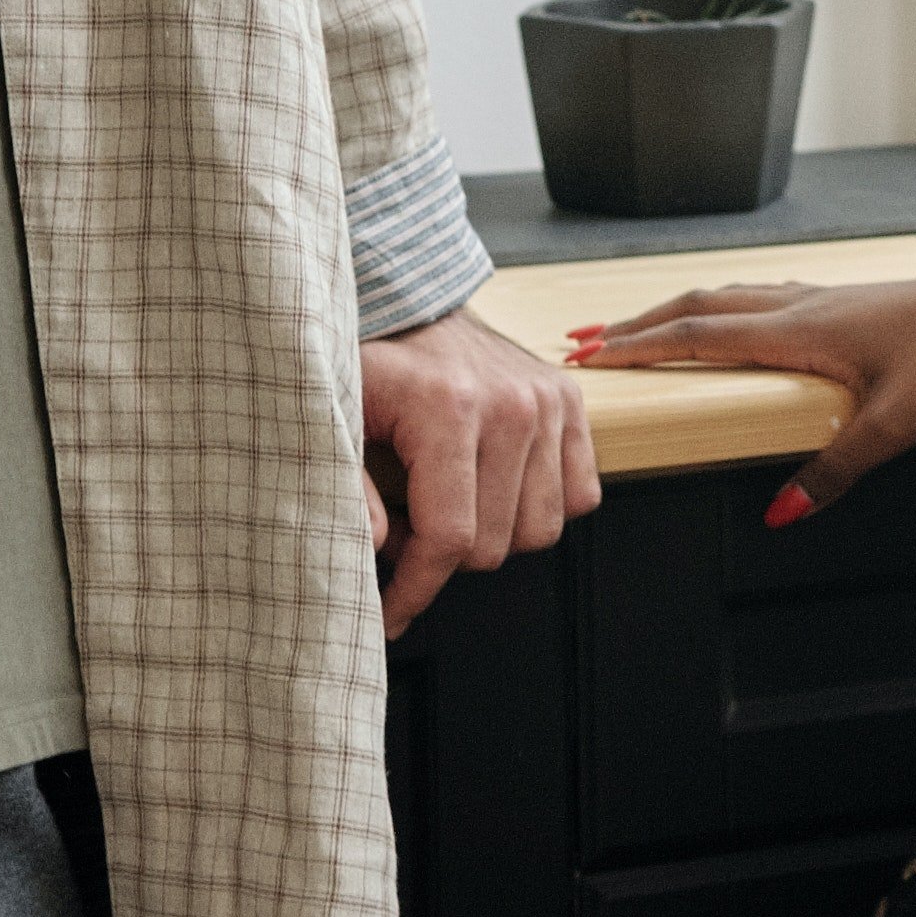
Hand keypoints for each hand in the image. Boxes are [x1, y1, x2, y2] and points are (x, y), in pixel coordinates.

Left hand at [354, 298, 602, 634]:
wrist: (414, 303)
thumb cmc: (369, 364)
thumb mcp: (335, 418)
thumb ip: (349, 487)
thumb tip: (377, 548)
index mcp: (449, 408)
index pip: (449, 537)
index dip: (415, 590)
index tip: (389, 613)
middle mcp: (513, 404)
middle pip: (494, 544)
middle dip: (442, 560)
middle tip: (404, 535)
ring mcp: (549, 401)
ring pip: (540, 530)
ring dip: (492, 536)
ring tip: (447, 509)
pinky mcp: (572, 401)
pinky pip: (579, 496)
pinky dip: (537, 507)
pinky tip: (493, 491)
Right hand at [568, 245, 915, 524]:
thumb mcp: (897, 427)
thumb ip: (835, 473)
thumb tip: (780, 514)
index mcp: (799, 331)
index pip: (697, 337)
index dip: (637, 349)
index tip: (586, 358)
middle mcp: (801, 306)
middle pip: (698, 307)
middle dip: (638, 326)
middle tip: (586, 343)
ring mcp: (822, 298)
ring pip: (729, 298)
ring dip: (677, 314)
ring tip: (641, 331)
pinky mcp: (845, 303)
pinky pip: (762, 299)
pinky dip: (723, 310)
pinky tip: (734, 322)